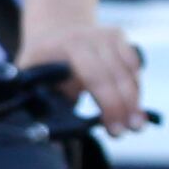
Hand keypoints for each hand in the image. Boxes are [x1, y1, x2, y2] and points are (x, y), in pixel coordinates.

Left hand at [20, 13, 147, 134]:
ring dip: (135, 101)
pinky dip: (136, 87)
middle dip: (125, 108)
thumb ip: (43, 103)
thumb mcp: (32, 78)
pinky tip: (134, 107)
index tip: (113, 130)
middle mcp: (92, 37)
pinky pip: (134, 66)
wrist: (53, 29)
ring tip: (135, 125)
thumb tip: (51, 139)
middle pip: (117, 77)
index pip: (96, 77)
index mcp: (69, 47)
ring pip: (130, 73)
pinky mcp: (120, 36)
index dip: (109, 105)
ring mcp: (108, 35)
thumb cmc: (40, 62)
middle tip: (129, 131)